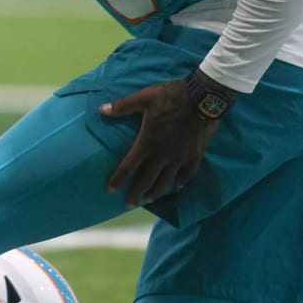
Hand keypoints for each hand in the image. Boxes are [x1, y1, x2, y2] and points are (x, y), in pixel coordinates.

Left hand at [100, 78, 220, 208]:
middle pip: (146, 180)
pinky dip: (182, 181)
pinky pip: (188, 173)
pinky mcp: (195, 154)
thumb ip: (122, 106)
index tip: (110, 189)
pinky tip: (179, 186)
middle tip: (129, 204)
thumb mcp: (144, 98)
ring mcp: (179, 157)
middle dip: (136, 194)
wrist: (202, 98)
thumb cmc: (170, 97)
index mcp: (147, 143)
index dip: (118, 179)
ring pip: (166, 180)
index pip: (128, 167)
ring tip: (149, 199)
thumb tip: (101, 109)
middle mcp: (162, 155)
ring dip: (156, 191)